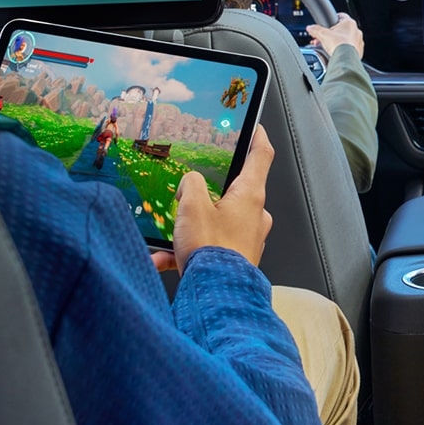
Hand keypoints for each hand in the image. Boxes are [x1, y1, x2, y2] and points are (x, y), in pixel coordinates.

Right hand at [170, 124, 274, 271]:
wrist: (217, 296)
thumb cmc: (212, 251)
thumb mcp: (192, 205)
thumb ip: (190, 184)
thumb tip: (190, 185)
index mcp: (250, 195)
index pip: (261, 155)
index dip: (257, 137)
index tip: (255, 128)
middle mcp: (255, 216)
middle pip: (235, 192)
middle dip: (209, 193)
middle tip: (190, 194)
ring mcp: (248, 239)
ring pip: (217, 223)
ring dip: (191, 229)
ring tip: (168, 238)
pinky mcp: (237, 260)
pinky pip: (210, 249)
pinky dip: (186, 252)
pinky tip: (162, 259)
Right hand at [306, 13, 363, 58]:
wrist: (345, 59)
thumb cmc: (338, 45)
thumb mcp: (323, 34)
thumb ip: (316, 29)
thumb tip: (310, 28)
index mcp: (349, 23)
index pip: (341, 16)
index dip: (334, 19)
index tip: (330, 22)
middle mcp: (356, 31)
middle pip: (342, 29)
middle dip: (332, 34)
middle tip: (325, 38)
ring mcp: (358, 41)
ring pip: (347, 39)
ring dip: (339, 41)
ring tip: (330, 46)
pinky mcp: (359, 51)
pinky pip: (351, 48)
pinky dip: (344, 50)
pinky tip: (337, 52)